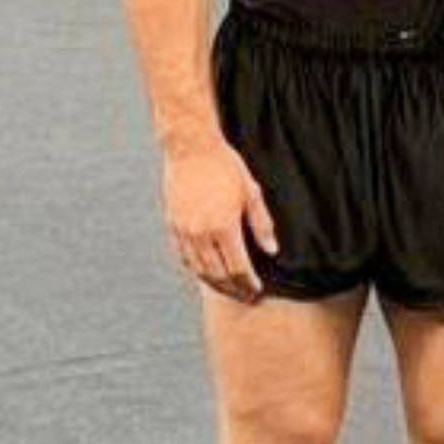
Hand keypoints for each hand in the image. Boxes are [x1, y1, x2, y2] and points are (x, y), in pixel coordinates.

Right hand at [162, 139, 278, 300]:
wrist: (191, 147)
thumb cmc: (224, 165)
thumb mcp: (251, 192)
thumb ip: (262, 224)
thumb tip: (271, 250)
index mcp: (224, 226)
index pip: (238, 268)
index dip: (248, 283)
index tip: (256, 290)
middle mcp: (201, 233)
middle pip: (218, 274)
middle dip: (233, 288)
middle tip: (245, 296)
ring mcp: (184, 231)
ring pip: (198, 269)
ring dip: (214, 284)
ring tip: (227, 289)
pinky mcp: (172, 225)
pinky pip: (183, 257)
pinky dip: (195, 270)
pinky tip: (205, 272)